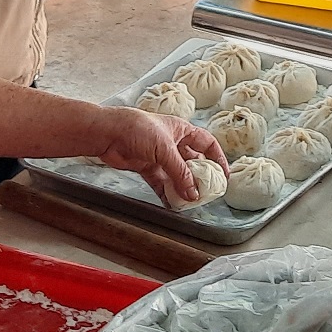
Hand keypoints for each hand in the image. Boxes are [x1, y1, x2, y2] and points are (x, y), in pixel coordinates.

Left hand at [95, 108, 227, 203]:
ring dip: (183, 187)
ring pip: (177, 174)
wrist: (108, 133)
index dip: (218, 158)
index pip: (207, 144)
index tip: (223, 175)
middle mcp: (173, 143)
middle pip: (193, 162)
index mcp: (182, 130)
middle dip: (200, 177)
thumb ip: (180, 172)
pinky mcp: (147, 166)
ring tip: (190, 202)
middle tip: (207, 192)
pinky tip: (172, 203)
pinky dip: (167, 193)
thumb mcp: (165, 148)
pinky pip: (161, 183)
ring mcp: (159, 156)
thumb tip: (193, 192)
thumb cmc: (137, 128)